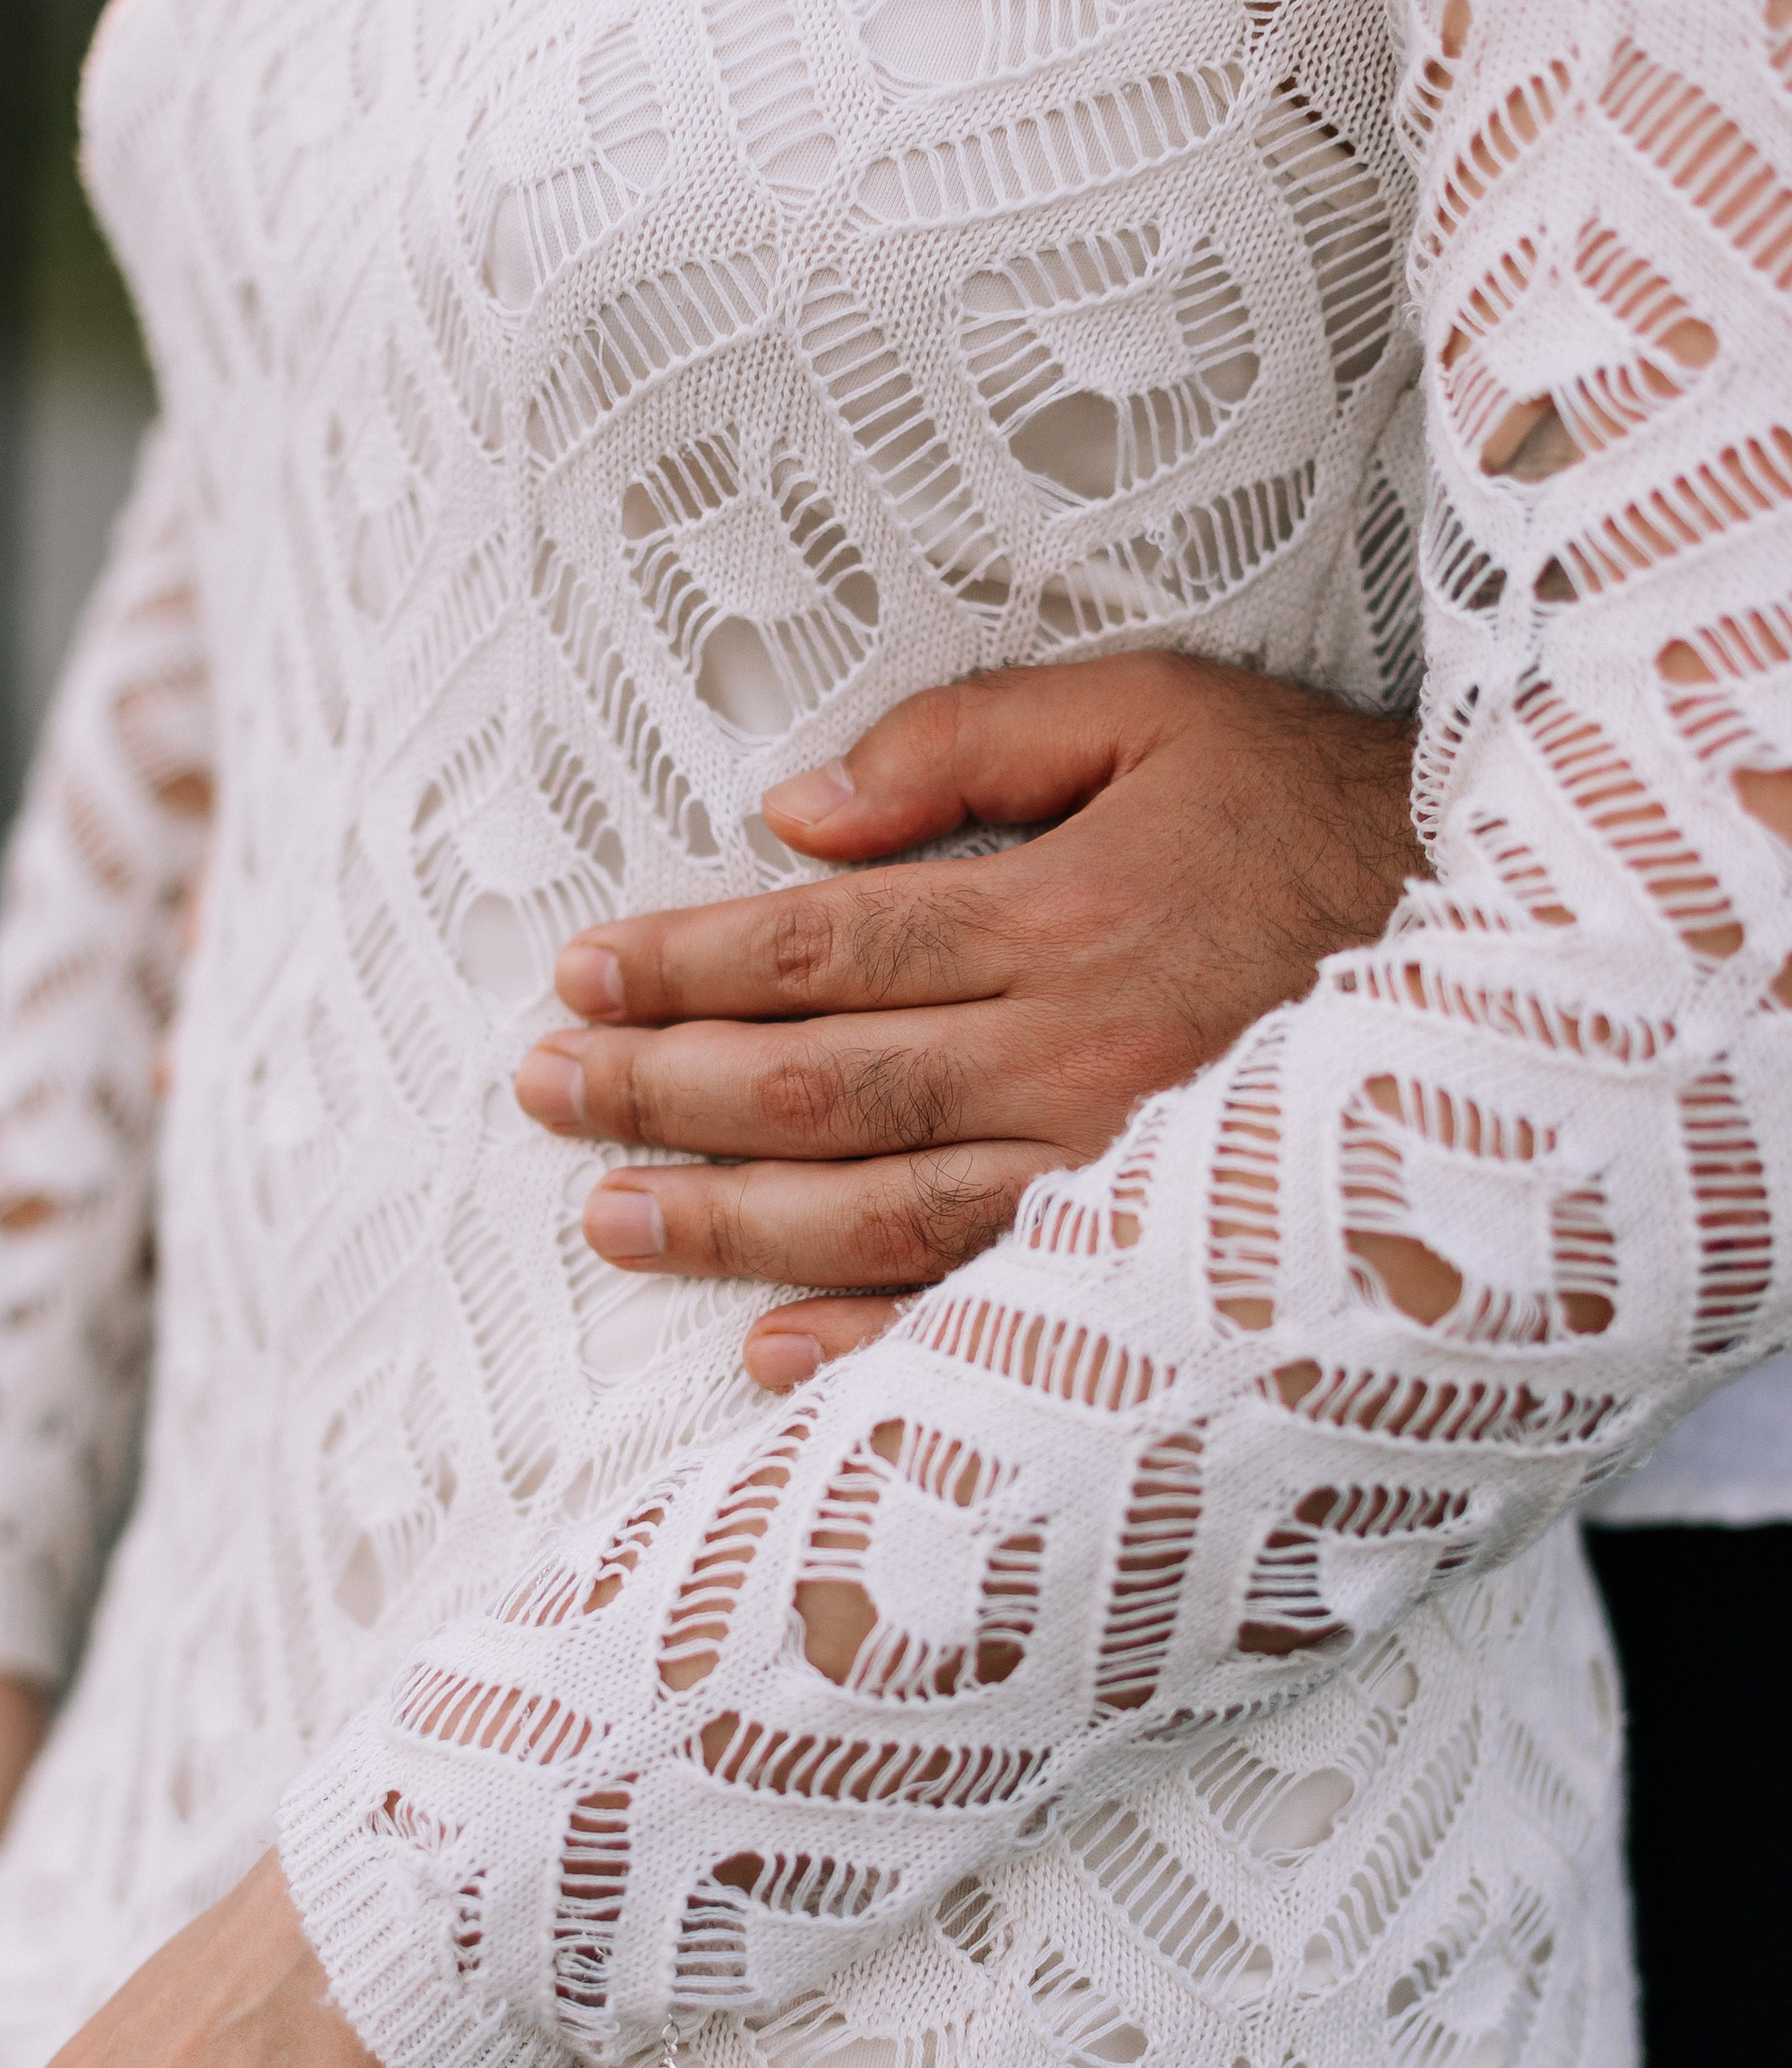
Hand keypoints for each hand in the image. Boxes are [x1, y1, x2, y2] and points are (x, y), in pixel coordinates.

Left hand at [514, 653, 1418, 1386]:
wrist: (1524, 955)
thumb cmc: (1323, 813)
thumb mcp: (1161, 711)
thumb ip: (968, 738)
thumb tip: (792, 812)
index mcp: (1060, 910)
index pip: (817, 947)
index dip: (680, 969)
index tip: (577, 980)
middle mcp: (1073, 1054)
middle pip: (817, 1088)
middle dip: (659, 1093)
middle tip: (542, 1093)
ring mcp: (1114, 1172)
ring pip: (876, 1214)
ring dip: (726, 1224)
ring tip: (606, 1218)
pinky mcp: (1161, 1257)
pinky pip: (993, 1319)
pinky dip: (874, 1350)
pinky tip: (766, 1356)